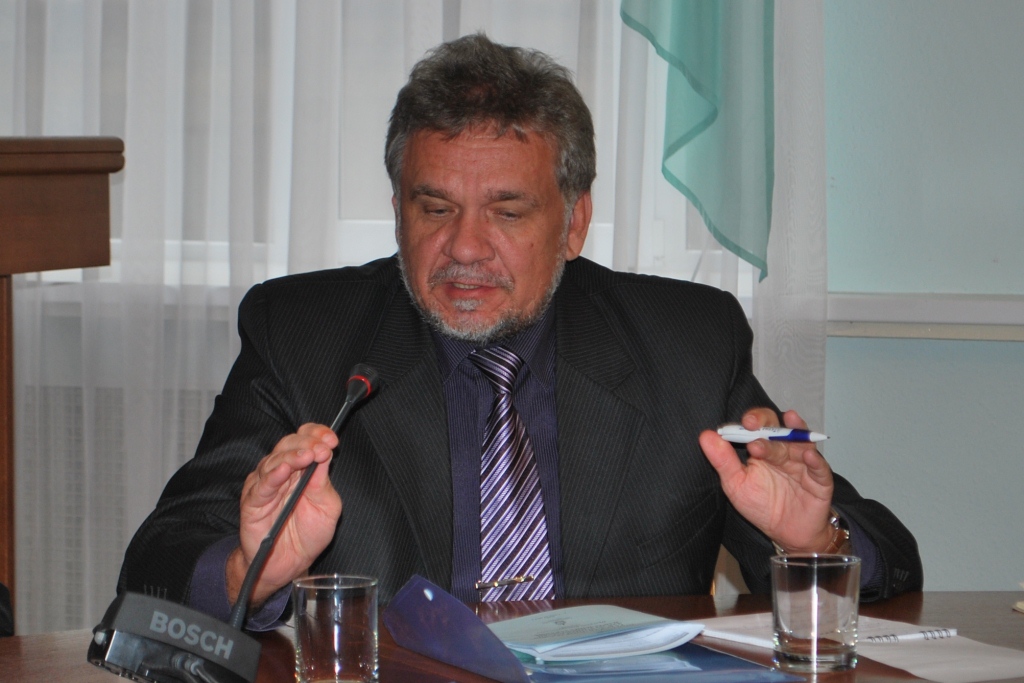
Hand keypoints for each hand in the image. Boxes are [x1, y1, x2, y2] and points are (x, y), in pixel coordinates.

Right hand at [227, 423, 341, 605]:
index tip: (331, 439)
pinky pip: (261, 485)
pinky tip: (284, 471)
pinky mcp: (252, 501)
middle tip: (321, 449)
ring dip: (292, 456)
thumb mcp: (327, 507)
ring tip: (306, 457)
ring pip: (274, 461)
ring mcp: (265, 485)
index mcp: (302, 469)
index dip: (317, 434)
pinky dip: (272, 476)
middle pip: (289, 445)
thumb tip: (325, 453)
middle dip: (306, 443)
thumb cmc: (308, 535)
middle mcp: (282, 472)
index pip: (305, 440)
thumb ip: (324, 482)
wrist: (289, 564)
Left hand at [699, 408, 834, 552]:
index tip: (743, 423)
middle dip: (767, 424)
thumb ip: (723, 461)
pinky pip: (820, 467)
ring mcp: (803, 463)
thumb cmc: (762, 505)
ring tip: (780, 434)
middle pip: (778, 429)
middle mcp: (784, 450)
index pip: (758, 425)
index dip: (752, 420)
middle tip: (754, 425)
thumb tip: (705, 436)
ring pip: (798, 444)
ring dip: (789, 438)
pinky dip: (815, 460)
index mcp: (763, 448)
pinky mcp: (820, 480)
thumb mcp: (736, 484)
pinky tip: (808, 455)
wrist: (787, 534)